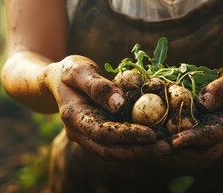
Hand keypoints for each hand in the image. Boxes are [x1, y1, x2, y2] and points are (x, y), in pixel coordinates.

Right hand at [44, 55, 170, 160]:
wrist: (56, 81)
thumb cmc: (68, 70)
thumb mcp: (79, 70)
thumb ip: (98, 86)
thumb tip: (120, 104)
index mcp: (72, 116)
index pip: (101, 133)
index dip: (126, 136)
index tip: (151, 134)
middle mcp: (78, 132)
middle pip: (109, 150)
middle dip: (139, 151)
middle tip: (166, 148)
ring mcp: (87, 137)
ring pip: (114, 152)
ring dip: (140, 152)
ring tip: (166, 147)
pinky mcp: (98, 136)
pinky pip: (117, 145)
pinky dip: (137, 145)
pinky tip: (157, 140)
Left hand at [170, 57, 222, 166]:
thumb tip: (203, 103)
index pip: (217, 133)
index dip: (194, 138)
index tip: (173, 141)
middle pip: (210, 152)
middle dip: (183, 153)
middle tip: (158, 149)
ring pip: (205, 157)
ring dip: (182, 156)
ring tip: (159, 149)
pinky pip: (204, 153)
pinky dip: (186, 151)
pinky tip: (167, 144)